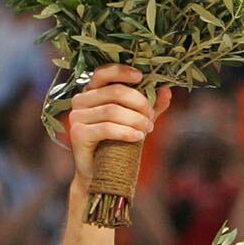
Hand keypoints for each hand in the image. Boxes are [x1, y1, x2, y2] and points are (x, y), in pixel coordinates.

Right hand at [52, 65, 170, 193]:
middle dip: (139, 103)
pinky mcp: (78, 133)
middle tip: (151, 117)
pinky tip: (138, 137)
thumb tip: (166, 90)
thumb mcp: (136, 120)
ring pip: (112, 110)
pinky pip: (107, 128)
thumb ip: (150, 105)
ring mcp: (77, 116)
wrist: (99, 173)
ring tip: (148, 129)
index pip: (104, 72)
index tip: (141, 77)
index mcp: (92, 91)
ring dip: (136, 119)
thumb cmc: (117, 142)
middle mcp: (80, 99)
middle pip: (115, 92)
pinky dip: (126, 132)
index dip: (122, 71)